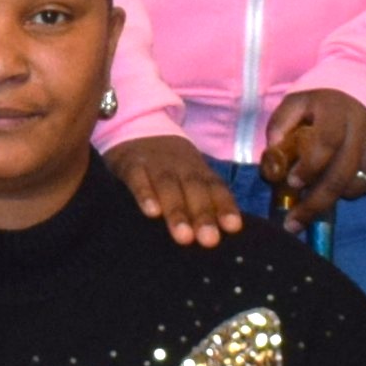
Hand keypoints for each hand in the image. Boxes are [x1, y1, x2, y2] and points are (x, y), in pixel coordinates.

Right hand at [107, 131, 243, 248]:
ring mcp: (155, 164)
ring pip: (168, 186)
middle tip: (209, 240)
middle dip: (203, 214)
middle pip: (194, 188)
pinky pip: (138, 179)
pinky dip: (145, 194)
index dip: (225, 206)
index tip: (233, 227)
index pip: (215, 187)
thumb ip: (204, 198)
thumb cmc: (168, 164)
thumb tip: (223, 233)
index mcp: (198, 170)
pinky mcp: (131, 164)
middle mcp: (180, 166)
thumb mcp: (188, 174)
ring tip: (183, 236)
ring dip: (177, 211)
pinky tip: (151, 212)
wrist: (136, 125)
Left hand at [256, 87, 365, 230]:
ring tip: (312, 194)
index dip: (309, 167)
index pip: (326, 142)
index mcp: (335, 109)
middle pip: (340, 176)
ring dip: (328, 197)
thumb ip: (279, 128)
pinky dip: (347, 193)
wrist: (364, 99)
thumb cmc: (321, 108)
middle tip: (293, 222)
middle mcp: (361, 127)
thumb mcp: (296, 106)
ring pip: (352, 186)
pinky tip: (335, 184)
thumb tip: (273, 161)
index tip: (292, 183)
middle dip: (314, 203)